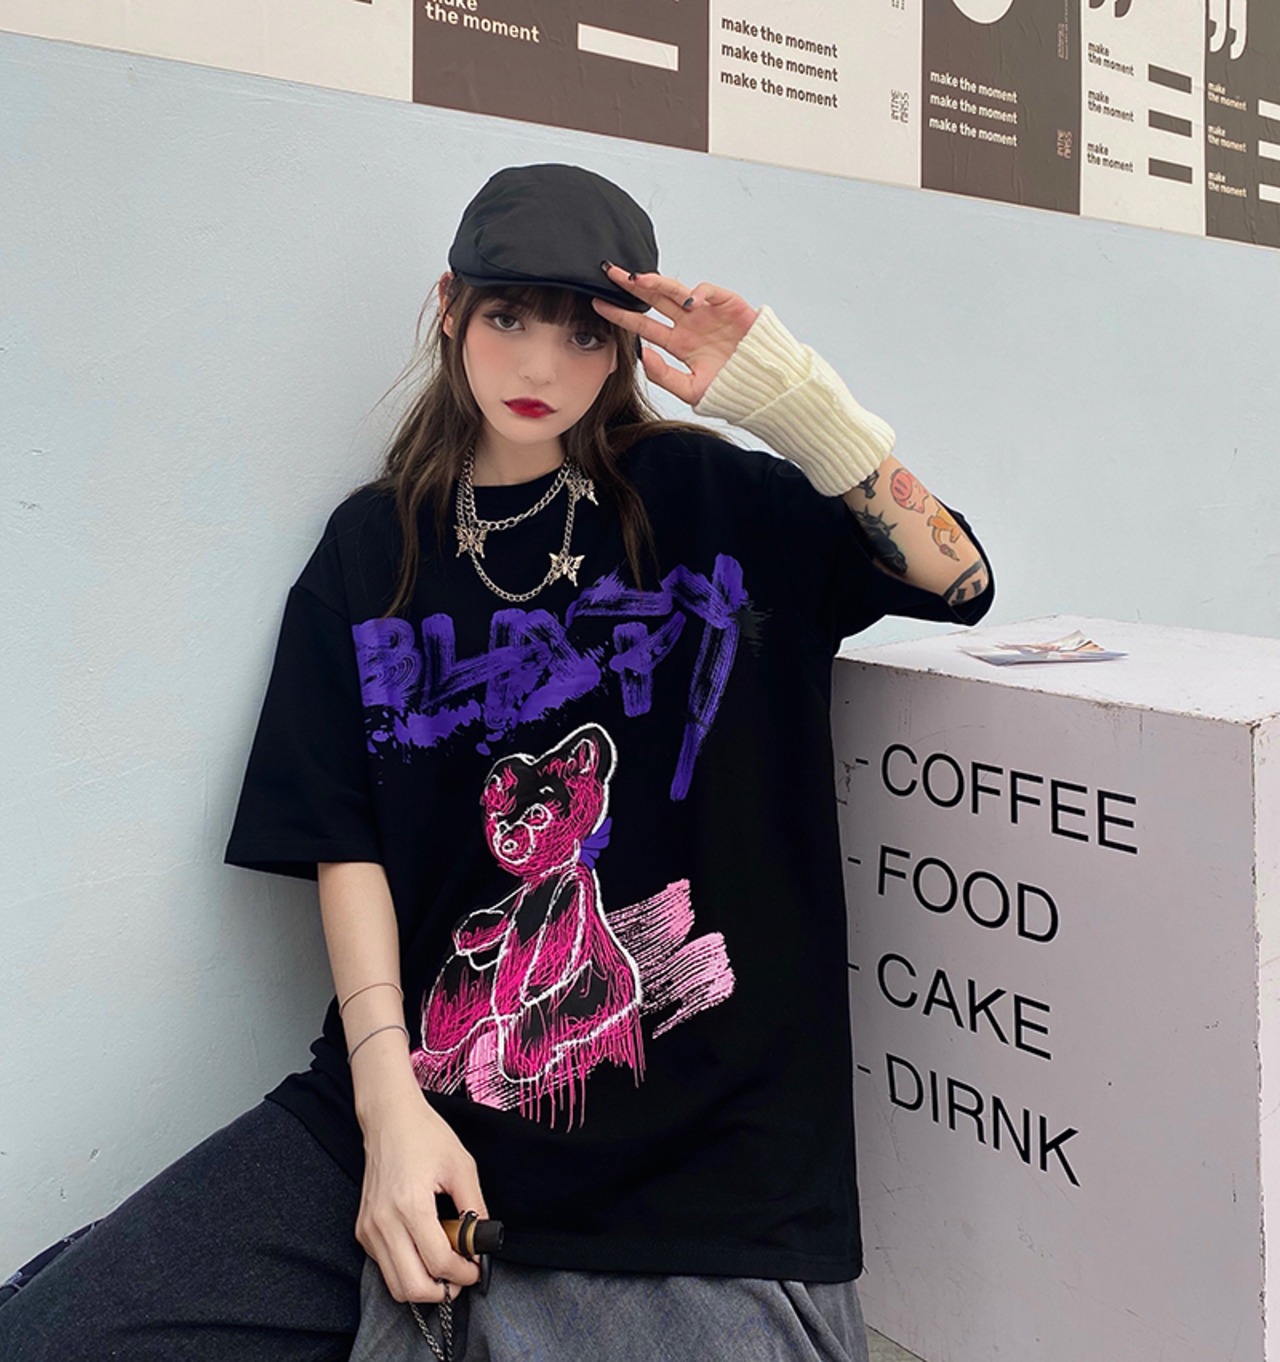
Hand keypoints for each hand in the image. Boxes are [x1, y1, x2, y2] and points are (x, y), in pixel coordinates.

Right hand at [355, 1087, 487, 1303]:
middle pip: (412, 1287)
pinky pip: (385, 1266)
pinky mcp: (363, 1230)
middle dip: (443, 1290)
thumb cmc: (425, 1136)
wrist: (389, 1118)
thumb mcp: (462, 1167)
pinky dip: (407, 1269)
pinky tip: (424, 1247)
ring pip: (395, 1284)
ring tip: (445, 1264)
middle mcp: (383, 1222)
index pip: (438, 1263)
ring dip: (423, 1285)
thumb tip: (482, 1241)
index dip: (463, 1273)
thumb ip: (474, 1207)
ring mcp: (369, 1229)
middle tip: (461, 1275)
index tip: (476, 1268)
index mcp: (410, 1205)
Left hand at [593, 265, 759, 407]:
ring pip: (676, 291)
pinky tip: (691, 301)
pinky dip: (699, 292)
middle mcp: (689, 324)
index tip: (598, 304)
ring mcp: (707, 313)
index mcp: (678, 344)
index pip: (643, 325)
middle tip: (610, 274)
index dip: (621, 315)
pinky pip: (709, 292)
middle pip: (654, 300)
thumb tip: (641, 356)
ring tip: (638, 279)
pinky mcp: (728, 305)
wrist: (765, 385)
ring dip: (657, 282)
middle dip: (632, 286)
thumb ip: (664, 376)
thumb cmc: (731, 390)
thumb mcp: (692, 390)